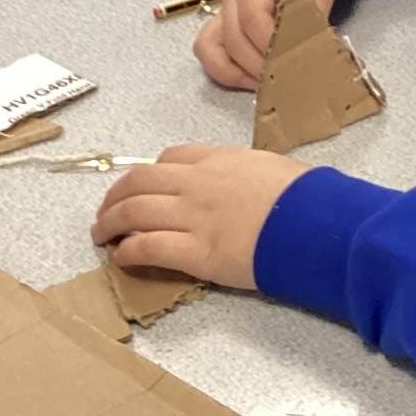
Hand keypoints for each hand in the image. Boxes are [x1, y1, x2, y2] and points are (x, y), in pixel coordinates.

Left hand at [91, 143, 309, 287]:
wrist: (315, 221)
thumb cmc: (307, 195)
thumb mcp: (277, 167)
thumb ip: (251, 172)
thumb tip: (254, 182)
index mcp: (220, 159)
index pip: (170, 158)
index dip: (148, 172)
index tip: (143, 185)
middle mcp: (198, 183)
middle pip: (139, 181)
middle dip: (115, 196)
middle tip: (106, 212)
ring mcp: (193, 216)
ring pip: (133, 211)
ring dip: (109, 222)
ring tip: (101, 235)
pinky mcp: (195, 251)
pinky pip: (148, 247)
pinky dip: (128, 250)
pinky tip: (121, 256)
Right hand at [194, 0, 345, 90]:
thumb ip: (313, 12)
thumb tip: (310, 49)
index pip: (253, 17)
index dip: (272, 43)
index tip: (294, 60)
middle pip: (234, 38)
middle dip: (261, 64)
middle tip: (290, 79)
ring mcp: (225, 12)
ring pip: (210, 49)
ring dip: (237, 72)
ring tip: (267, 84)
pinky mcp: (226, 27)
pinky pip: (212, 53)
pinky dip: (228, 71)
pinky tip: (254, 81)